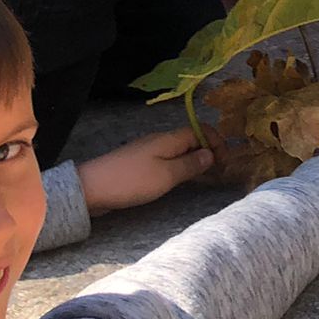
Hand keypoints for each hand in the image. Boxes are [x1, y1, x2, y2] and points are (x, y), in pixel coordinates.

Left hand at [75, 128, 214, 215]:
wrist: (91, 187)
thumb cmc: (131, 181)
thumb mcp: (166, 176)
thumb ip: (190, 165)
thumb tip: (210, 154)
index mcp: (169, 138)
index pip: (201, 130)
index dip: (217, 142)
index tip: (227, 161)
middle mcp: (160, 140)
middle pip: (191, 139)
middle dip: (209, 152)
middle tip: (220, 172)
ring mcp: (149, 151)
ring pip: (180, 151)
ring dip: (195, 161)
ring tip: (206, 178)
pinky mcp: (139, 164)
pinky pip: (168, 160)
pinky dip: (181, 167)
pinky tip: (182, 181)